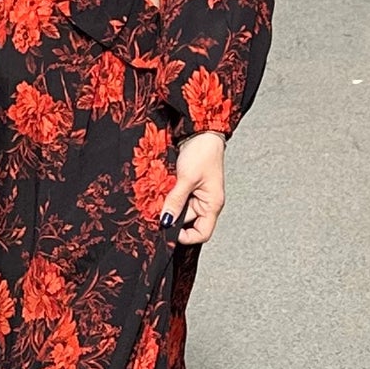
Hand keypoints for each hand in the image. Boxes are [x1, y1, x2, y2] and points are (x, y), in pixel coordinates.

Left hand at [159, 131, 225, 246]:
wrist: (201, 131)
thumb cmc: (202, 153)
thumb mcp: (187, 178)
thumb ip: (176, 201)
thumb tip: (166, 221)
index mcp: (212, 205)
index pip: (202, 233)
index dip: (186, 236)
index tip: (170, 229)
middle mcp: (205, 203)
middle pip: (187, 222)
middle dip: (172, 218)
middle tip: (156, 212)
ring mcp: (196, 195)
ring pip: (179, 210)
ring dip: (167, 206)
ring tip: (157, 198)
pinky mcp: (187, 186)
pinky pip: (176, 198)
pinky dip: (167, 197)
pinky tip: (160, 191)